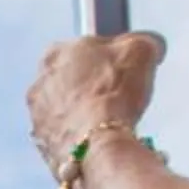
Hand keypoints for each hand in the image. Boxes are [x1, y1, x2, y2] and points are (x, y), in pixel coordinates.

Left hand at [26, 32, 165, 175]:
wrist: (98, 145)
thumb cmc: (113, 93)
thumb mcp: (141, 50)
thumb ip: (143, 41)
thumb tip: (151, 45)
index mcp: (55, 54)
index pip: (83, 49)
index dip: (108, 59)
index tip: (124, 70)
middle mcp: (38, 85)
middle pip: (72, 82)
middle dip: (94, 89)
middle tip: (119, 99)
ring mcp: (37, 118)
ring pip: (67, 112)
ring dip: (86, 115)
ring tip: (111, 124)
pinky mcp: (44, 147)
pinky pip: (67, 139)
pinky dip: (82, 140)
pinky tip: (100, 142)